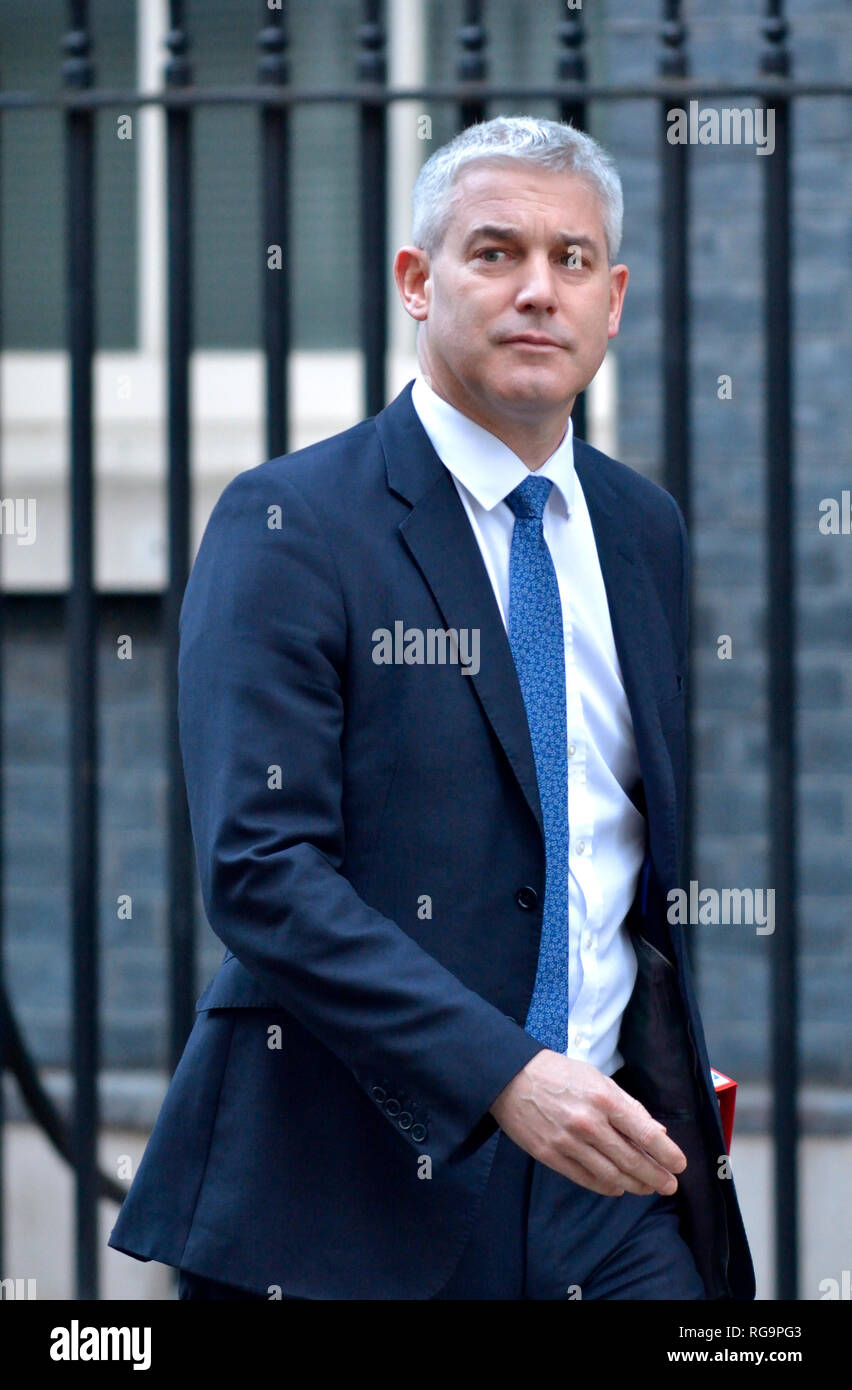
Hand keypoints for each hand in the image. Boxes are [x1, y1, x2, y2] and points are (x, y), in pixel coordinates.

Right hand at [488, 1050, 686, 1196]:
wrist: (511, 1078)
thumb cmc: (558, 1074)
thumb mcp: (597, 1078)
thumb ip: (628, 1105)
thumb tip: (657, 1132)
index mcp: (604, 1098)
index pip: (645, 1133)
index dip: (667, 1153)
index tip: (680, 1165)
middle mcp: (589, 1123)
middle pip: (631, 1160)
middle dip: (656, 1176)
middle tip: (669, 1185)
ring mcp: (568, 1142)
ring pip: (611, 1175)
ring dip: (634, 1185)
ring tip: (647, 1188)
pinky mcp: (551, 1156)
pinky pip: (586, 1179)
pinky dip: (607, 1187)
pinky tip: (618, 1187)